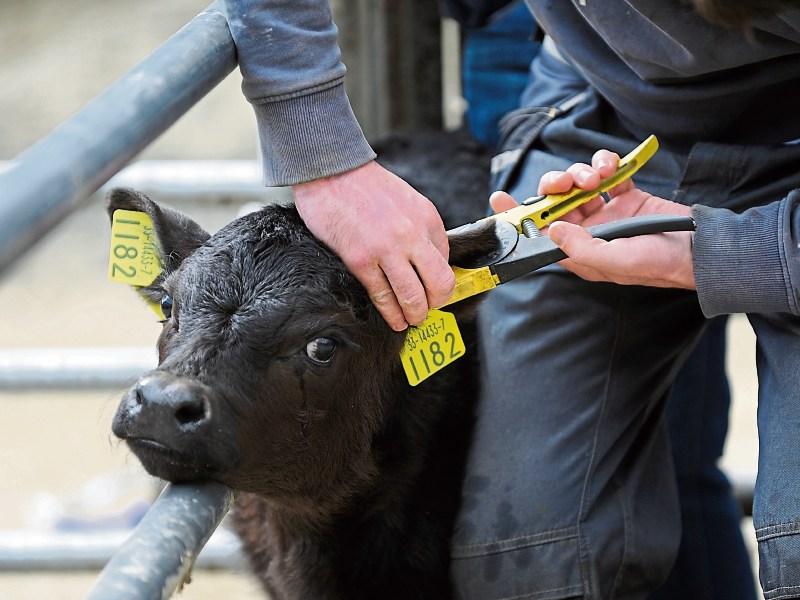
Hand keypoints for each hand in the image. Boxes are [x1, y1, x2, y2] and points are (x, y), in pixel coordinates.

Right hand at [294, 160, 454, 330]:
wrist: (331, 170)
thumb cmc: (365, 185)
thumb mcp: (407, 200)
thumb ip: (419, 229)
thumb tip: (428, 261)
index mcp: (427, 218)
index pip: (447, 261)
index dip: (441, 281)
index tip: (434, 292)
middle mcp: (412, 235)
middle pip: (440, 284)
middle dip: (436, 303)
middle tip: (427, 310)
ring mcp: (387, 249)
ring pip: (413, 296)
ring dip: (415, 315)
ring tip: (411, 320)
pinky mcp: (361, 260)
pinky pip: (382, 296)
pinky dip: (391, 314)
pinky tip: (394, 321)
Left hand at [490, 149, 694, 288]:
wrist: (700, 248)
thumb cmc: (659, 263)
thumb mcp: (618, 262)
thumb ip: (583, 249)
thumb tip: (553, 230)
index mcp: (579, 252)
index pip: (539, 234)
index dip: (518, 218)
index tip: (499, 199)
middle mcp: (588, 231)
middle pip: (556, 202)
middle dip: (556, 186)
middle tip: (569, 182)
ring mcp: (606, 212)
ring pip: (579, 183)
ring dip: (584, 171)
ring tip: (600, 175)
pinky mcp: (625, 194)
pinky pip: (606, 172)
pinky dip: (606, 163)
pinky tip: (614, 165)